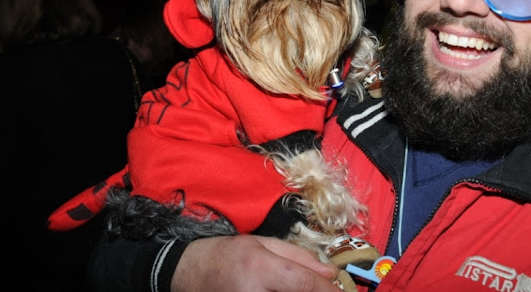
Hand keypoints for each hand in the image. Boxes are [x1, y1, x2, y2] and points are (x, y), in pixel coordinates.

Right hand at [172, 235, 340, 291]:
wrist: (187, 273)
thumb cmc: (225, 254)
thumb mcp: (262, 243)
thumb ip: (299, 256)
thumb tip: (330, 273)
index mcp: (261, 268)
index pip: (305, 285)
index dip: (328, 291)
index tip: (343, 291)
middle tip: (329, 290)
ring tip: (308, 289)